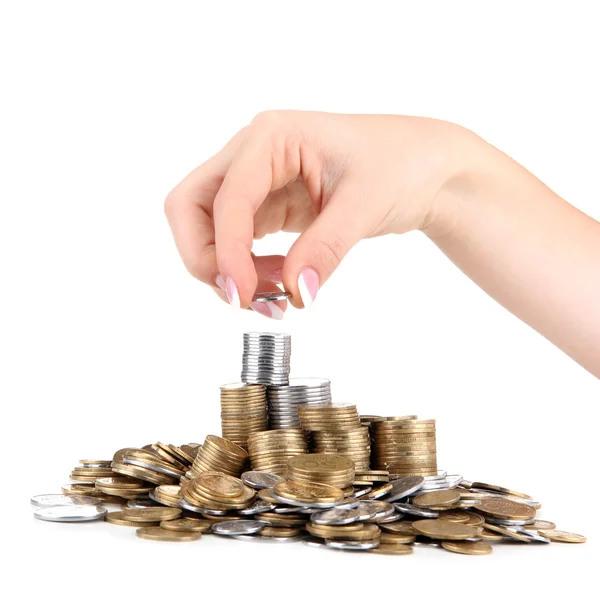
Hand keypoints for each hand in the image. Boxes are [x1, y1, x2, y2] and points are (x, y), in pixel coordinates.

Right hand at [165, 110, 465, 317]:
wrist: (423, 169)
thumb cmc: (401, 165)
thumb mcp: (366, 204)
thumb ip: (326, 248)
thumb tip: (297, 292)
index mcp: (271, 137)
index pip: (226, 198)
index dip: (226, 251)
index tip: (242, 294)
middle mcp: (252, 155)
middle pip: (191, 208)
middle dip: (205, 257)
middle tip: (241, 296)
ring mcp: (257, 183)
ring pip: (207, 229)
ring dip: (227, 270)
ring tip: (275, 297)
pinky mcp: (268, 208)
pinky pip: (236, 243)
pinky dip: (247, 271)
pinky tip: (280, 286)